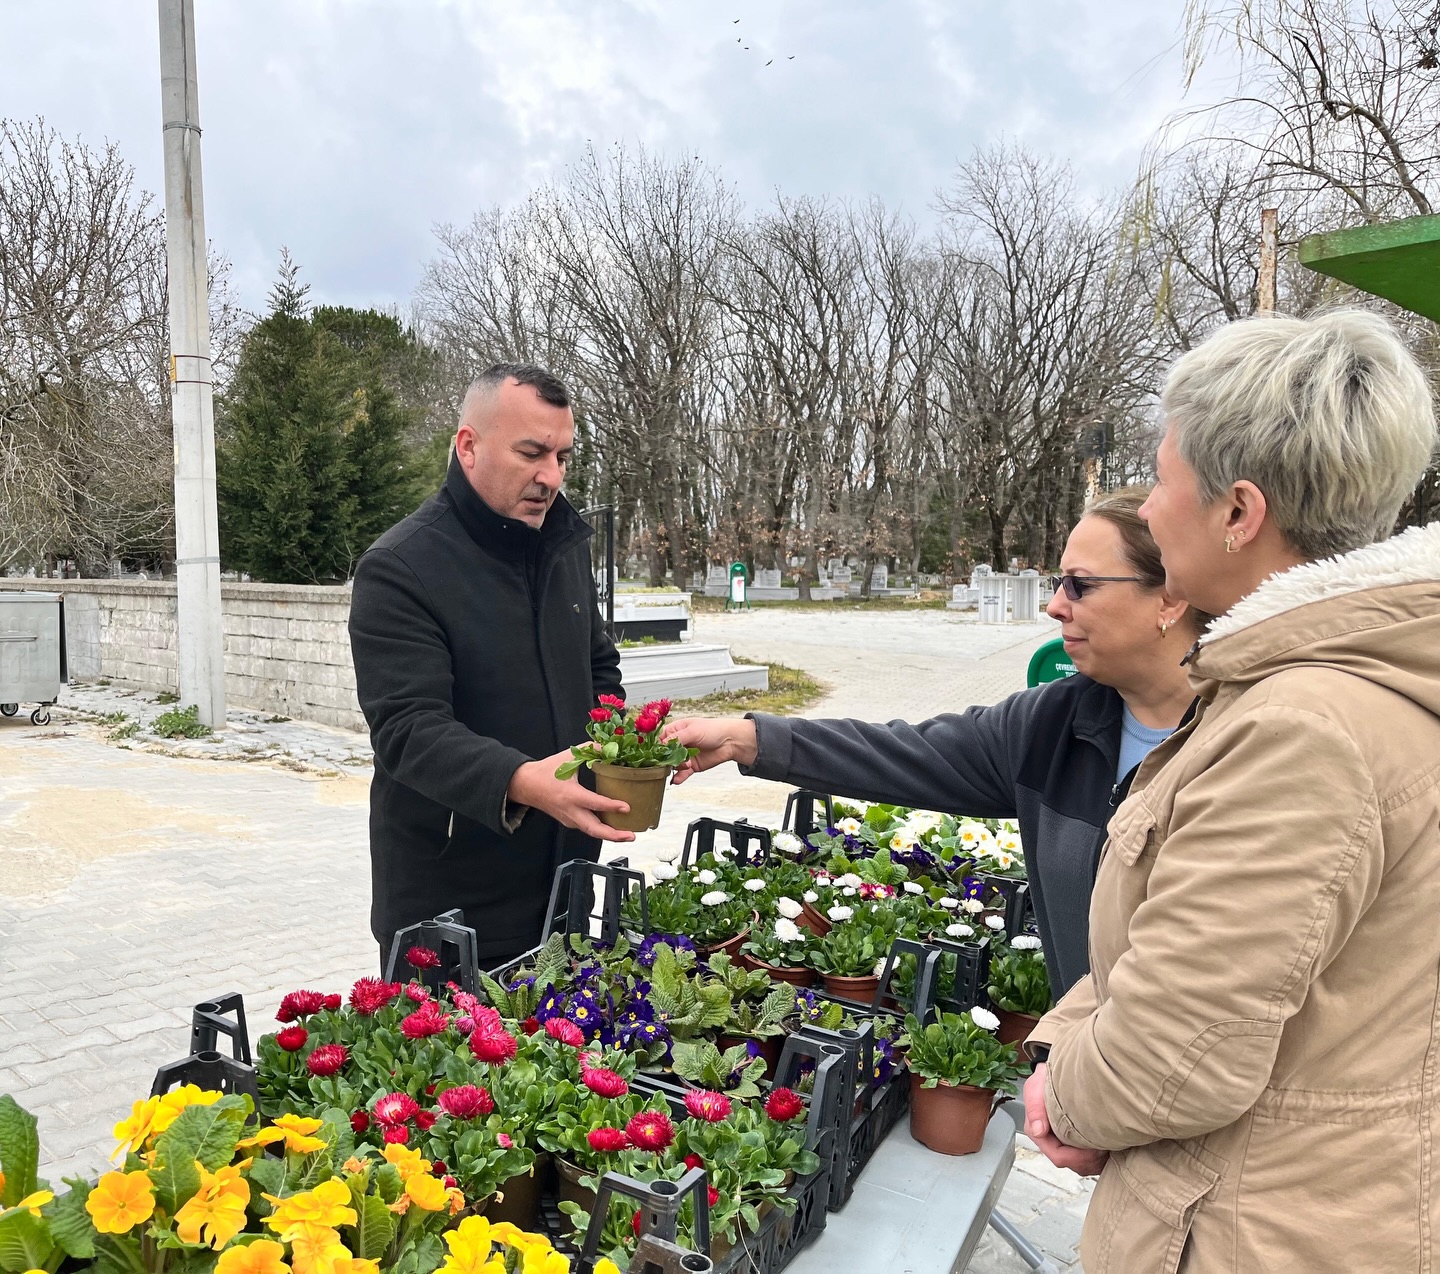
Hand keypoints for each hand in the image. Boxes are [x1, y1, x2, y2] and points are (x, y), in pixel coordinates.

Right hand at [506, 749, 635, 841]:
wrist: (526, 785)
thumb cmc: (546, 771)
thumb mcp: (568, 757)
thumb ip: (589, 750)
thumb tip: (609, 747)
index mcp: (571, 794)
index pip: (594, 803)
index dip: (611, 806)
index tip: (627, 807)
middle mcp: (570, 811)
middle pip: (594, 829)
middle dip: (613, 835)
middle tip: (631, 835)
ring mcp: (569, 819)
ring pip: (591, 832)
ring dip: (609, 835)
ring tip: (627, 835)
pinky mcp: (568, 822)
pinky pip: (586, 828)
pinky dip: (600, 831)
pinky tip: (613, 828)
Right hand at [660, 717, 758, 783]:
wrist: (731, 741)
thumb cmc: (713, 729)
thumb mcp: (692, 730)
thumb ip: (676, 738)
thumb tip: (662, 745)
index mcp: (676, 731)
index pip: (660, 740)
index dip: (658, 747)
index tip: (658, 754)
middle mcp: (678, 743)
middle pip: (665, 755)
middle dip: (667, 760)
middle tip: (672, 762)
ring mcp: (684, 755)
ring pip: (672, 765)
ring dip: (677, 767)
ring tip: (686, 765)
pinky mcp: (692, 766)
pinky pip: (681, 774)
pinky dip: (678, 778)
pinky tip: (676, 780)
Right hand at [1023, 1064, 1109, 1176]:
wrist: (1060, 1073)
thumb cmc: (1046, 1080)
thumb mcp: (1035, 1088)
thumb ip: (1035, 1108)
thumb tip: (1038, 1130)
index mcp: (1040, 1134)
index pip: (1059, 1156)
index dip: (1077, 1156)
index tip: (1094, 1146)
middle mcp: (1052, 1143)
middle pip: (1073, 1164)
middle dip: (1090, 1159)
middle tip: (1105, 1145)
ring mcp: (1065, 1145)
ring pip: (1083, 1166)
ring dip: (1096, 1159)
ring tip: (1107, 1143)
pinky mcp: (1077, 1145)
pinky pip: (1091, 1162)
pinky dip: (1101, 1157)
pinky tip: (1107, 1143)